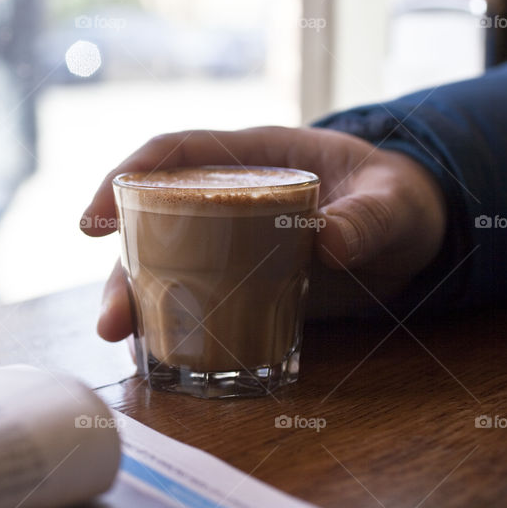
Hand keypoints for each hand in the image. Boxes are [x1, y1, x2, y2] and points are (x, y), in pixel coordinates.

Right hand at [80, 127, 446, 341]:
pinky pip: (195, 299)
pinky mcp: (243, 283)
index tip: (94, 218)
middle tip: (111, 318)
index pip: (174, 154)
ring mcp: (229, 245)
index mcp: (250, 156)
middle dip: (122, 270)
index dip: (126, 177)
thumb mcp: (390, 200)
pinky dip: (172, 324)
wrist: (412, 236)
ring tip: (123, 342)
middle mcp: (226, 199)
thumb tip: (331, 246)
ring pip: (165, 267)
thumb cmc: (396, 196)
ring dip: (137, 304)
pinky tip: (157, 353)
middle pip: (155, 225)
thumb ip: (368, 216)